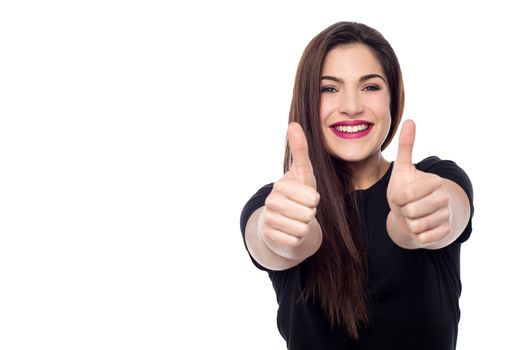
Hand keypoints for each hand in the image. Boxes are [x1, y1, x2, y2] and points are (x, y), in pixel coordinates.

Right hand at [258, 122, 320, 258]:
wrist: (281, 218)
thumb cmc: (296, 193)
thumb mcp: (302, 172)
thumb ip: (300, 150)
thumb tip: (293, 123)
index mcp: (280, 186)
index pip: (312, 199)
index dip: (314, 200)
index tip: (305, 196)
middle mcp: (270, 202)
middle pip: (308, 214)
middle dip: (309, 213)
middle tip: (301, 209)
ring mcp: (268, 219)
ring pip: (302, 228)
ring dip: (304, 225)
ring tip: (296, 218)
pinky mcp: (269, 236)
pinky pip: (296, 240)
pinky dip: (297, 237)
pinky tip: (290, 229)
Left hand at [387, 120, 451, 247]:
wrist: (415, 213)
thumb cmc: (405, 189)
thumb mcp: (402, 169)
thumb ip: (406, 146)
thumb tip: (410, 120)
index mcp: (434, 181)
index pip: (404, 196)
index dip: (397, 198)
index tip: (402, 194)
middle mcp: (444, 198)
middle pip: (411, 212)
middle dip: (402, 211)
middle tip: (406, 206)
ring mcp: (447, 216)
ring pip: (416, 226)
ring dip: (409, 223)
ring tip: (412, 216)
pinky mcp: (446, 232)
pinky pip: (424, 238)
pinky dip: (417, 235)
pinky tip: (420, 226)